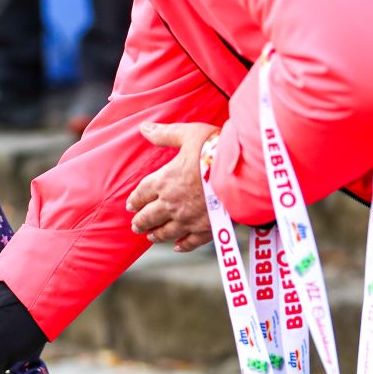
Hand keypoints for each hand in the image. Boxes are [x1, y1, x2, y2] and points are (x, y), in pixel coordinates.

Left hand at [126, 121, 219, 252]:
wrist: (241, 173)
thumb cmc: (215, 150)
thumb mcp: (188, 135)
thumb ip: (165, 134)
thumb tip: (144, 127)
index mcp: (164, 181)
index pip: (142, 194)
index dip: (135, 200)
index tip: (131, 205)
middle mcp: (171, 203)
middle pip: (149, 217)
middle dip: (140, 222)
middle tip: (136, 225)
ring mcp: (187, 218)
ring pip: (165, 232)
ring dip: (155, 235)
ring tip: (150, 236)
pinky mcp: (205, 229)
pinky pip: (190, 242)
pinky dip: (182, 245)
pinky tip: (177, 246)